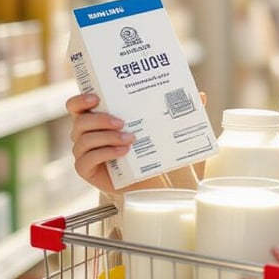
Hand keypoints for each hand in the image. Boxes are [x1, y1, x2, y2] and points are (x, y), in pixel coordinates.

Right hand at [66, 91, 208, 195]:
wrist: (154, 183)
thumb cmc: (154, 152)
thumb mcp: (166, 130)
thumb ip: (179, 111)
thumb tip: (201, 95)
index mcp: (98, 118)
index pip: (77, 104)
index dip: (80, 98)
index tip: (96, 96)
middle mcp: (86, 133)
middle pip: (80, 120)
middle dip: (100, 119)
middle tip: (122, 121)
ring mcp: (84, 152)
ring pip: (84, 139)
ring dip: (107, 136)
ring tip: (130, 139)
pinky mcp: (86, 170)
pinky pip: (87, 159)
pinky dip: (105, 154)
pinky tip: (123, 153)